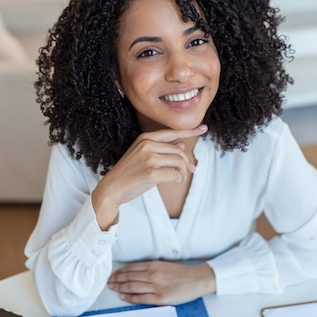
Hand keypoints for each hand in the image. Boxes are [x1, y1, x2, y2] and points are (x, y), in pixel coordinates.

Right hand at [92, 125, 207, 229]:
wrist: (112, 188)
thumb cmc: (129, 172)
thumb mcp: (142, 155)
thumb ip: (161, 148)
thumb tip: (181, 145)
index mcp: (145, 138)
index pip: (172, 132)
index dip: (190, 131)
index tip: (204, 128)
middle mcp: (147, 145)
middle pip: (179, 151)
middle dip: (187, 162)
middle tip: (191, 170)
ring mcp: (149, 158)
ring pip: (179, 162)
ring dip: (183, 172)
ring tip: (179, 177)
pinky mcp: (151, 173)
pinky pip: (175, 175)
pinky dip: (177, 179)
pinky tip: (172, 181)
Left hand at [107, 261, 215, 304]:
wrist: (197, 279)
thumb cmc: (182, 273)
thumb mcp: (164, 266)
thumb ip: (151, 268)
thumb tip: (136, 273)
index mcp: (153, 265)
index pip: (131, 268)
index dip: (120, 272)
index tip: (113, 274)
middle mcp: (152, 274)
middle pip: (129, 277)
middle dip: (116, 280)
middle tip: (109, 282)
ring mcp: (156, 286)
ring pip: (132, 286)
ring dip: (120, 288)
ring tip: (112, 288)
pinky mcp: (160, 297)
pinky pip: (141, 298)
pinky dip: (130, 297)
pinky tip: (123, 297)